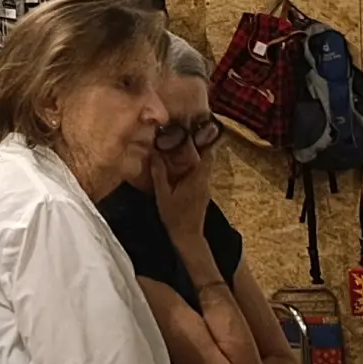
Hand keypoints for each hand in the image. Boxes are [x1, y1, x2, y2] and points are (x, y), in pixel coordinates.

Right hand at [150, 145, 217, 267]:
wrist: (188, 236)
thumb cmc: (174, 216)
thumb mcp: (163, 194)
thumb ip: (159, 173)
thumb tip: (154, 153)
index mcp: (197, 178)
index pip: (208, 153)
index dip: (204, 139)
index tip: (195, 128)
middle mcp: (205, 180)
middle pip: (207, 156)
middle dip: (199, 144)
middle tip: (186, 133)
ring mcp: (205, 187)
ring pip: (204, 165)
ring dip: (196, 155)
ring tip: (181, 146)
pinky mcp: (203, 192)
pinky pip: (200, 173)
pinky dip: (193, 165)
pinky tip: (181, 165)